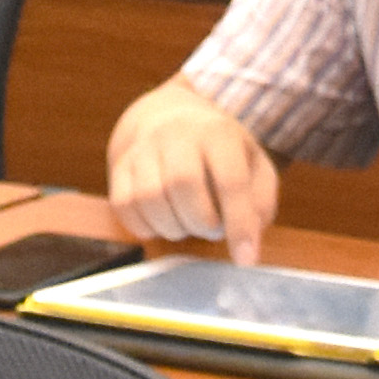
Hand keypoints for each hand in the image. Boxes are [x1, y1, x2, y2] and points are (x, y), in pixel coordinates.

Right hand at [104, 81, 280, 263]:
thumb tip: (248, 241)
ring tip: (189, 222)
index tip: (245, 259)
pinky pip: (125, 207)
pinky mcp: (119, 167)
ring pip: (149, 198)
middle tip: (213, 228)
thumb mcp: (253, 166)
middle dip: (201, 222)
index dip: (239, 223)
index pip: (230, 179)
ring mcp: (143, 149)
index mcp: (218, 132)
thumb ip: (259, 203)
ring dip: (173, 227)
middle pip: (182, 184)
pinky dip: (147, 227)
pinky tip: (165, 220)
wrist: (168, 118)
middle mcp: (176, 134)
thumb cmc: (219, 153)